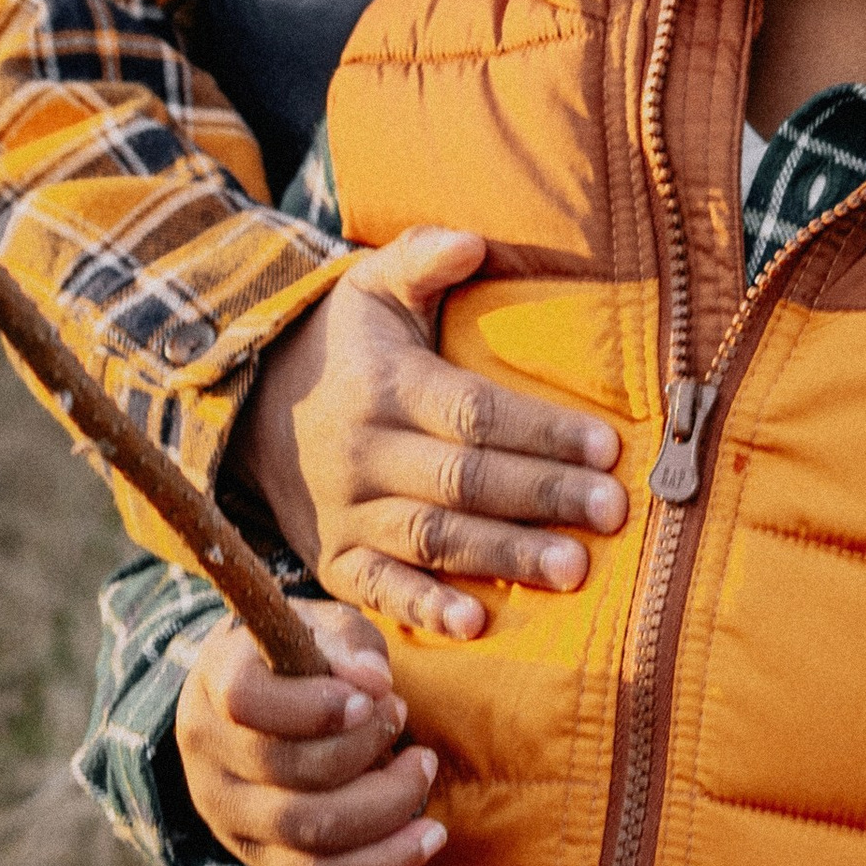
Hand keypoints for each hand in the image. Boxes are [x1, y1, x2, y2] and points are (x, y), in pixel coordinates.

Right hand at [175, 598, 447, 865]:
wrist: (253, 704)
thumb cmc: (297, 656)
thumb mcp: (318, 626)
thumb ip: (346, 644)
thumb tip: (375, 681)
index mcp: (216, 682)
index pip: (247, 702)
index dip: (314, 707)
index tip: (370, 699)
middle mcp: (209, 756)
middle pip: (287, 772)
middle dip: (365, 751)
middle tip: (402, 716)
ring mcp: (229, 815)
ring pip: (308, 834)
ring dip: (384, 805)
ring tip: (422, 767)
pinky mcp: (260, 857)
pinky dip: (383, 863)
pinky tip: (428, 836)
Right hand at [234, 227, 625, 636]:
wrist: (253, 406)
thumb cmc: (345, 343)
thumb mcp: (372, 286)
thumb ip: (424, 259)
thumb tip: (474, 240)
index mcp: (386, 386)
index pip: (474, 412)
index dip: (541, 431)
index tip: (608, 447)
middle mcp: (363, 453)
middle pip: (464, 480)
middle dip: (541, 497)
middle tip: (612, 513)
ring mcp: (346, 512)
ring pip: (433, 538)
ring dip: (504, 556)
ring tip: (573, 569)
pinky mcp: (335, 560)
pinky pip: (381, 591)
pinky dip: (424, 610)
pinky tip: (476, 625)